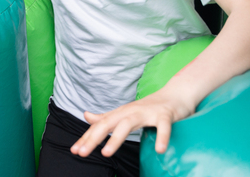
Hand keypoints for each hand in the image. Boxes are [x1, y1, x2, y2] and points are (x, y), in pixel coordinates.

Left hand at [70, 88, 195, 157]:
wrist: (175, 95)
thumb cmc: (149, 108)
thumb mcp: (125, 113)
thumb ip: (106, 117)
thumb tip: (85, 116)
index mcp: (121, 113)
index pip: (100, 126)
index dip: (86, 138)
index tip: (74, 150)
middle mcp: (131, 112)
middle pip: (109, 124)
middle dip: (94, 138)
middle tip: (82, 153)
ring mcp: (148, 112)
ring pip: (128, 124)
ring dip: (116, 138)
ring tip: (106, 154)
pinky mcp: (165, 116)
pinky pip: (163, 127)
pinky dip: (162, 137)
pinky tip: (159, 150)